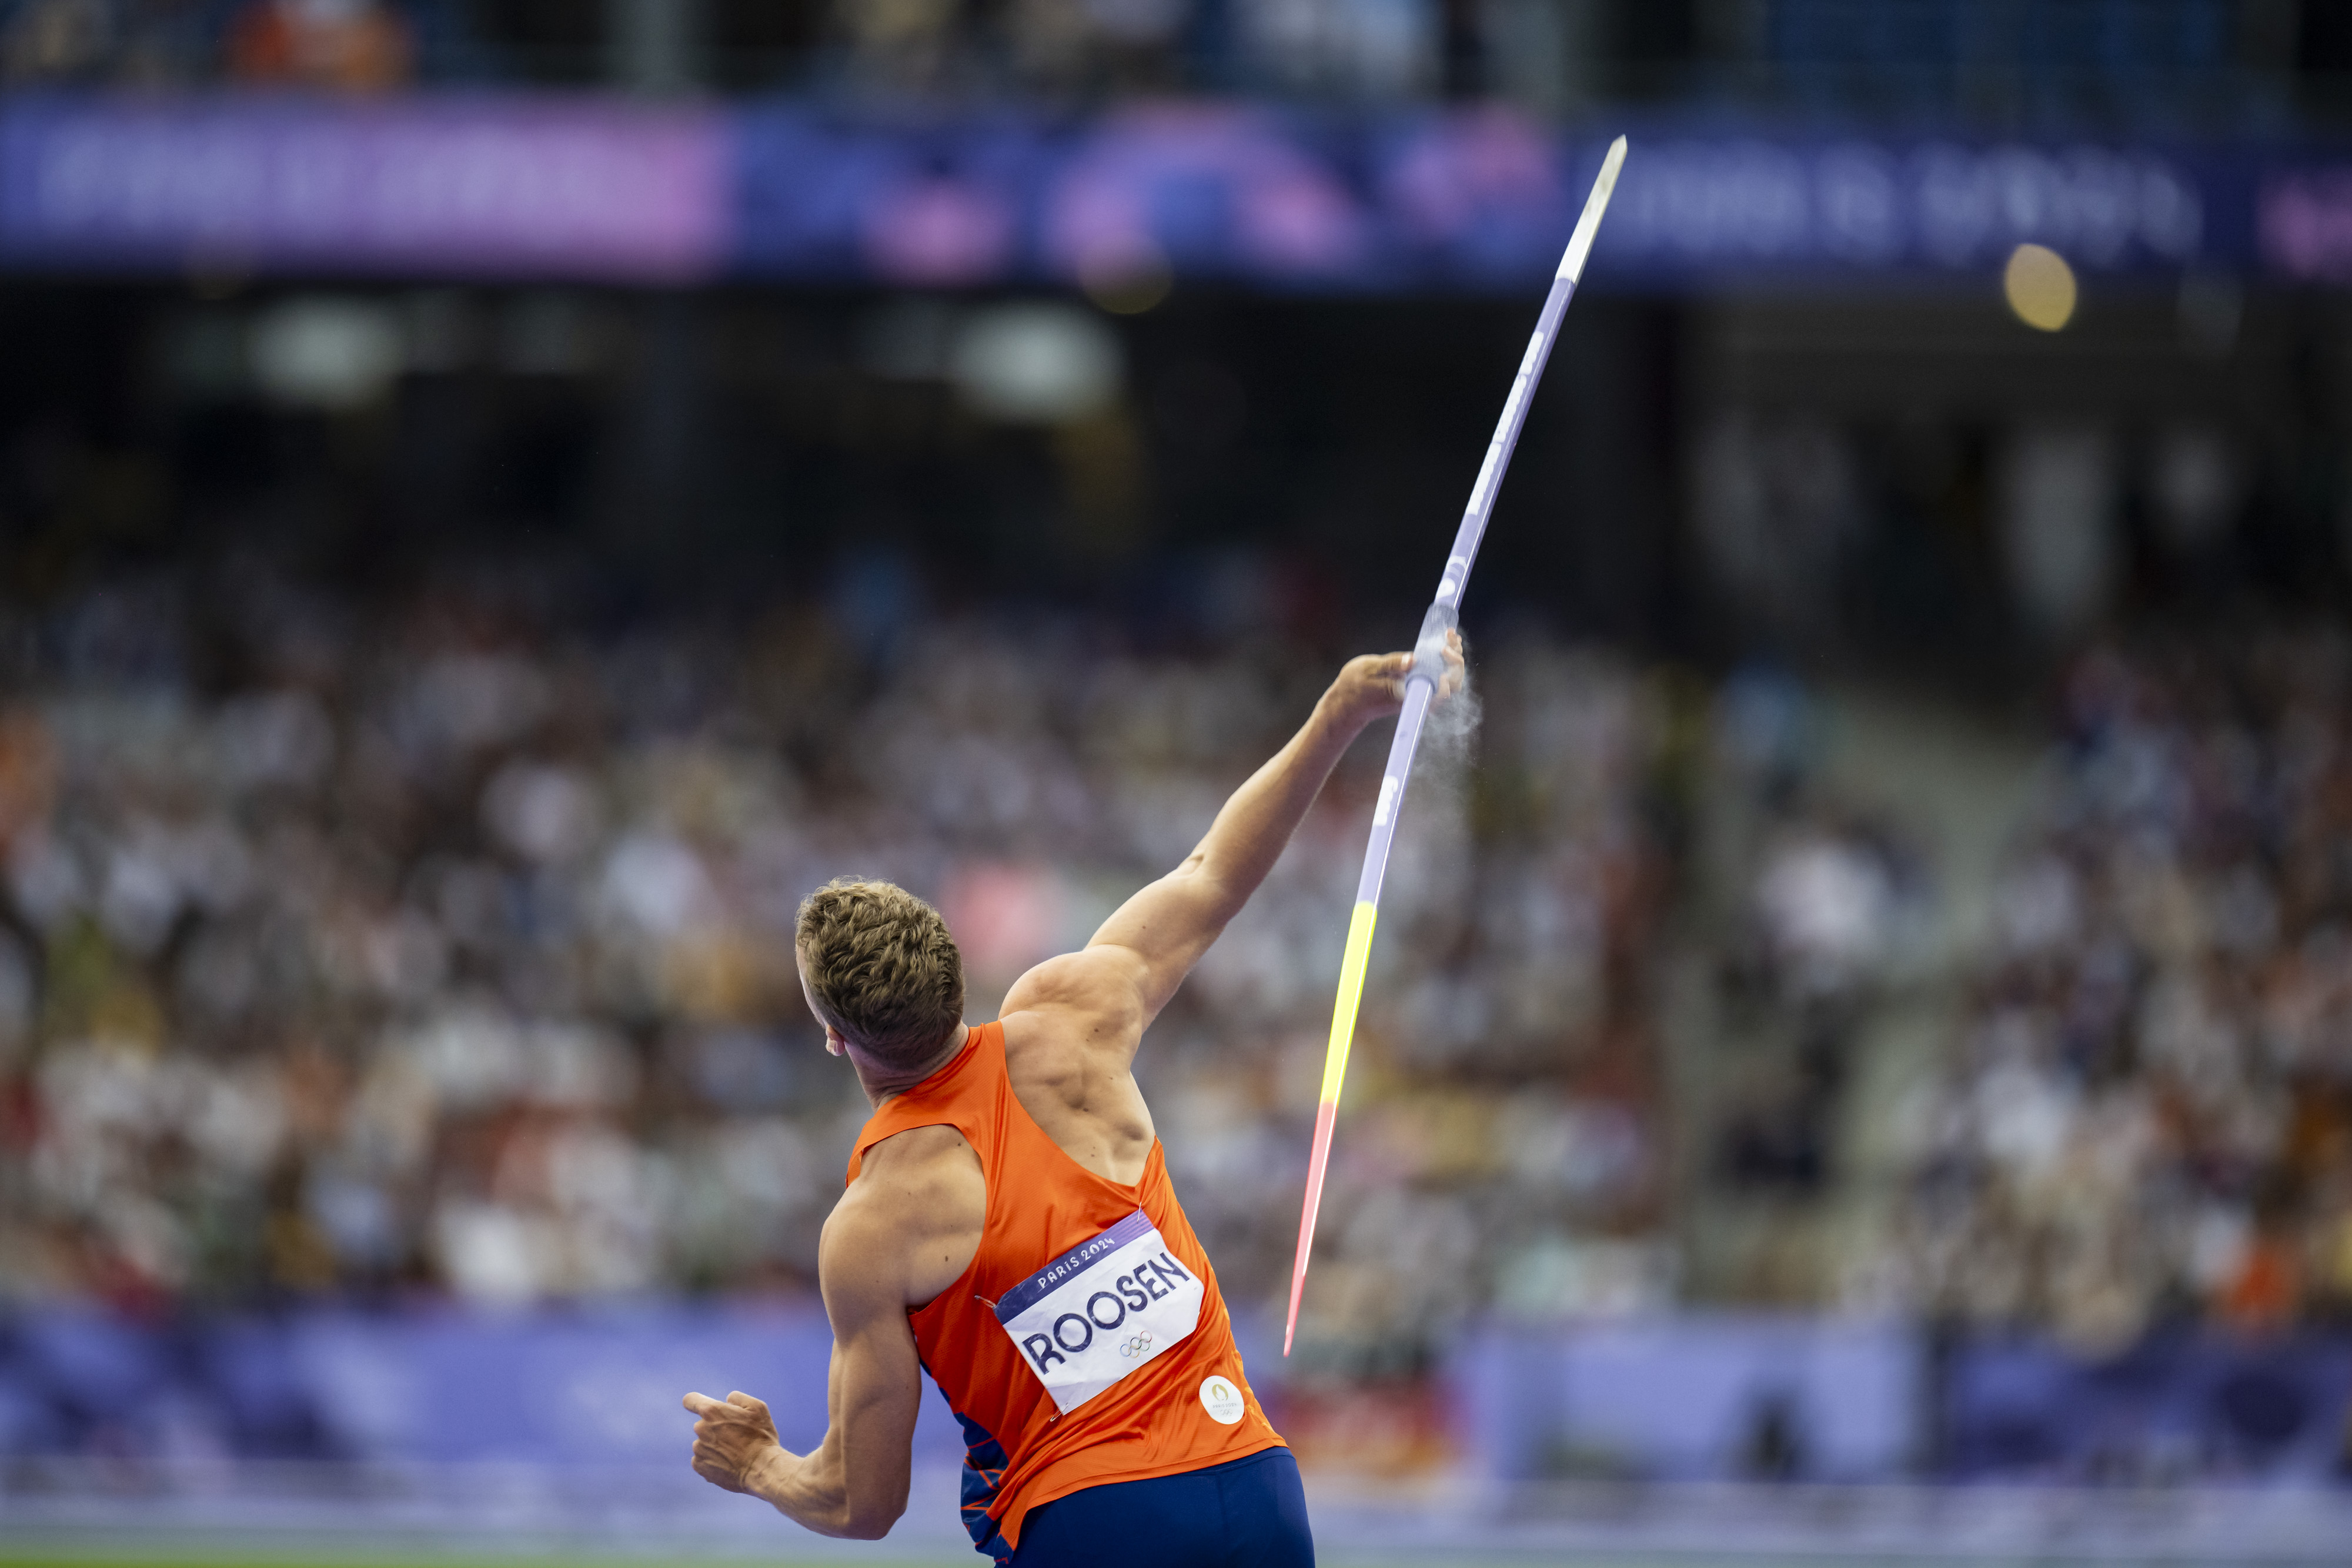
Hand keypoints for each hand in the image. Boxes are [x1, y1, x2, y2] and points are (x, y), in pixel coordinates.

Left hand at [684, 1390, 788, 1498]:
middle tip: (736, 1436)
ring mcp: (699, 1449)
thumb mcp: (757, 1407)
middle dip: (716, 1427)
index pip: (690, 1400)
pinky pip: (702, 1459)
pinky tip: (728, 1463)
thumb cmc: (761, 1437)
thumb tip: (726, 1401)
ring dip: (715, 1445)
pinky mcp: (700, 1466)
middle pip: (703, 1424)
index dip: (694, 1402)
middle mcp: (701, 1429)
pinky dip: (712, 1460)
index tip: (701, 1407)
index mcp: (712, 1411)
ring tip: (734, 1453)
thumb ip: (737, 1398)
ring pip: (704, 1442)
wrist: (761, 1469)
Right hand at [1324, 628, 1465, 728]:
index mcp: (1408, 696)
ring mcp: (1419, 692)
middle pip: (1453, 685)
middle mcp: (1418, 697)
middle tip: (1449, 635)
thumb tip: (1413, 660)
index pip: (1441, 693)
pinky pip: (1440, 674)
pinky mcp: (1417, 685)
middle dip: (1456, 659)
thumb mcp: (1369, 670)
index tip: (1444, 652)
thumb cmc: (1355, 687)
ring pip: (1449, 679)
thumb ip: (1392, 665)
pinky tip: (1445, 642)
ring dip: (1454, 657)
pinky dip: (1445, 659)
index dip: (1450, 675)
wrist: (1348, 703)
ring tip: (1450, 634)